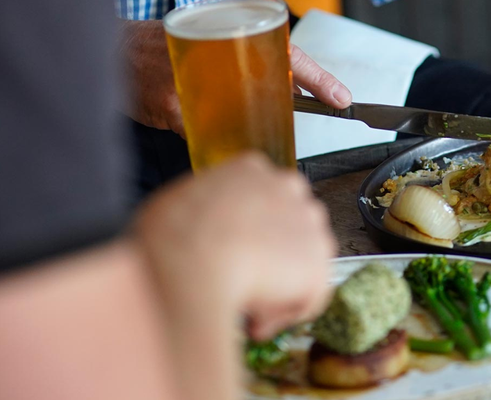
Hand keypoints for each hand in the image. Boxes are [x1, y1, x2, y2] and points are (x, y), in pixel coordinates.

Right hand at [119, 21, 353, 136]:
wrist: (116, 48)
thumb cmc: (170, 47)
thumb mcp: (213, 43)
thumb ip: (248, 64)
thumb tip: (291, 96)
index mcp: (235, 29)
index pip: (289, 54)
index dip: (318, 78)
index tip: (343, 98)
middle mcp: (217, 49)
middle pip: (269, 86)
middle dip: (287, 109)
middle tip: (295, 123)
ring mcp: (193, 79)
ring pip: (236, 117)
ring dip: (245, 129)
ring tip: (247, 133)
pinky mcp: (168, 104)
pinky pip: (201, 132)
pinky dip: (208, 138)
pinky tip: (203, 134)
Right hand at [134, 153, 335, 340]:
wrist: (192, 258)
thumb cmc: (171, 235)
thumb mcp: (180, 206)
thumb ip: (205, 214)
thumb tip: (203, 238)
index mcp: (251, 168)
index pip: (263, 200)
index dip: (249, 235)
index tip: (231, 257)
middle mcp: (288, 187)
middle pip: (290, 227)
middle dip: (272, 257)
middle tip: (243, 285)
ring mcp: (309, 223)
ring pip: (301, 263)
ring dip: (279, 287)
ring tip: (246, 308)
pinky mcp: (318, 263)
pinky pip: (308, 298)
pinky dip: (284, 315)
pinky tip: (257, 322)